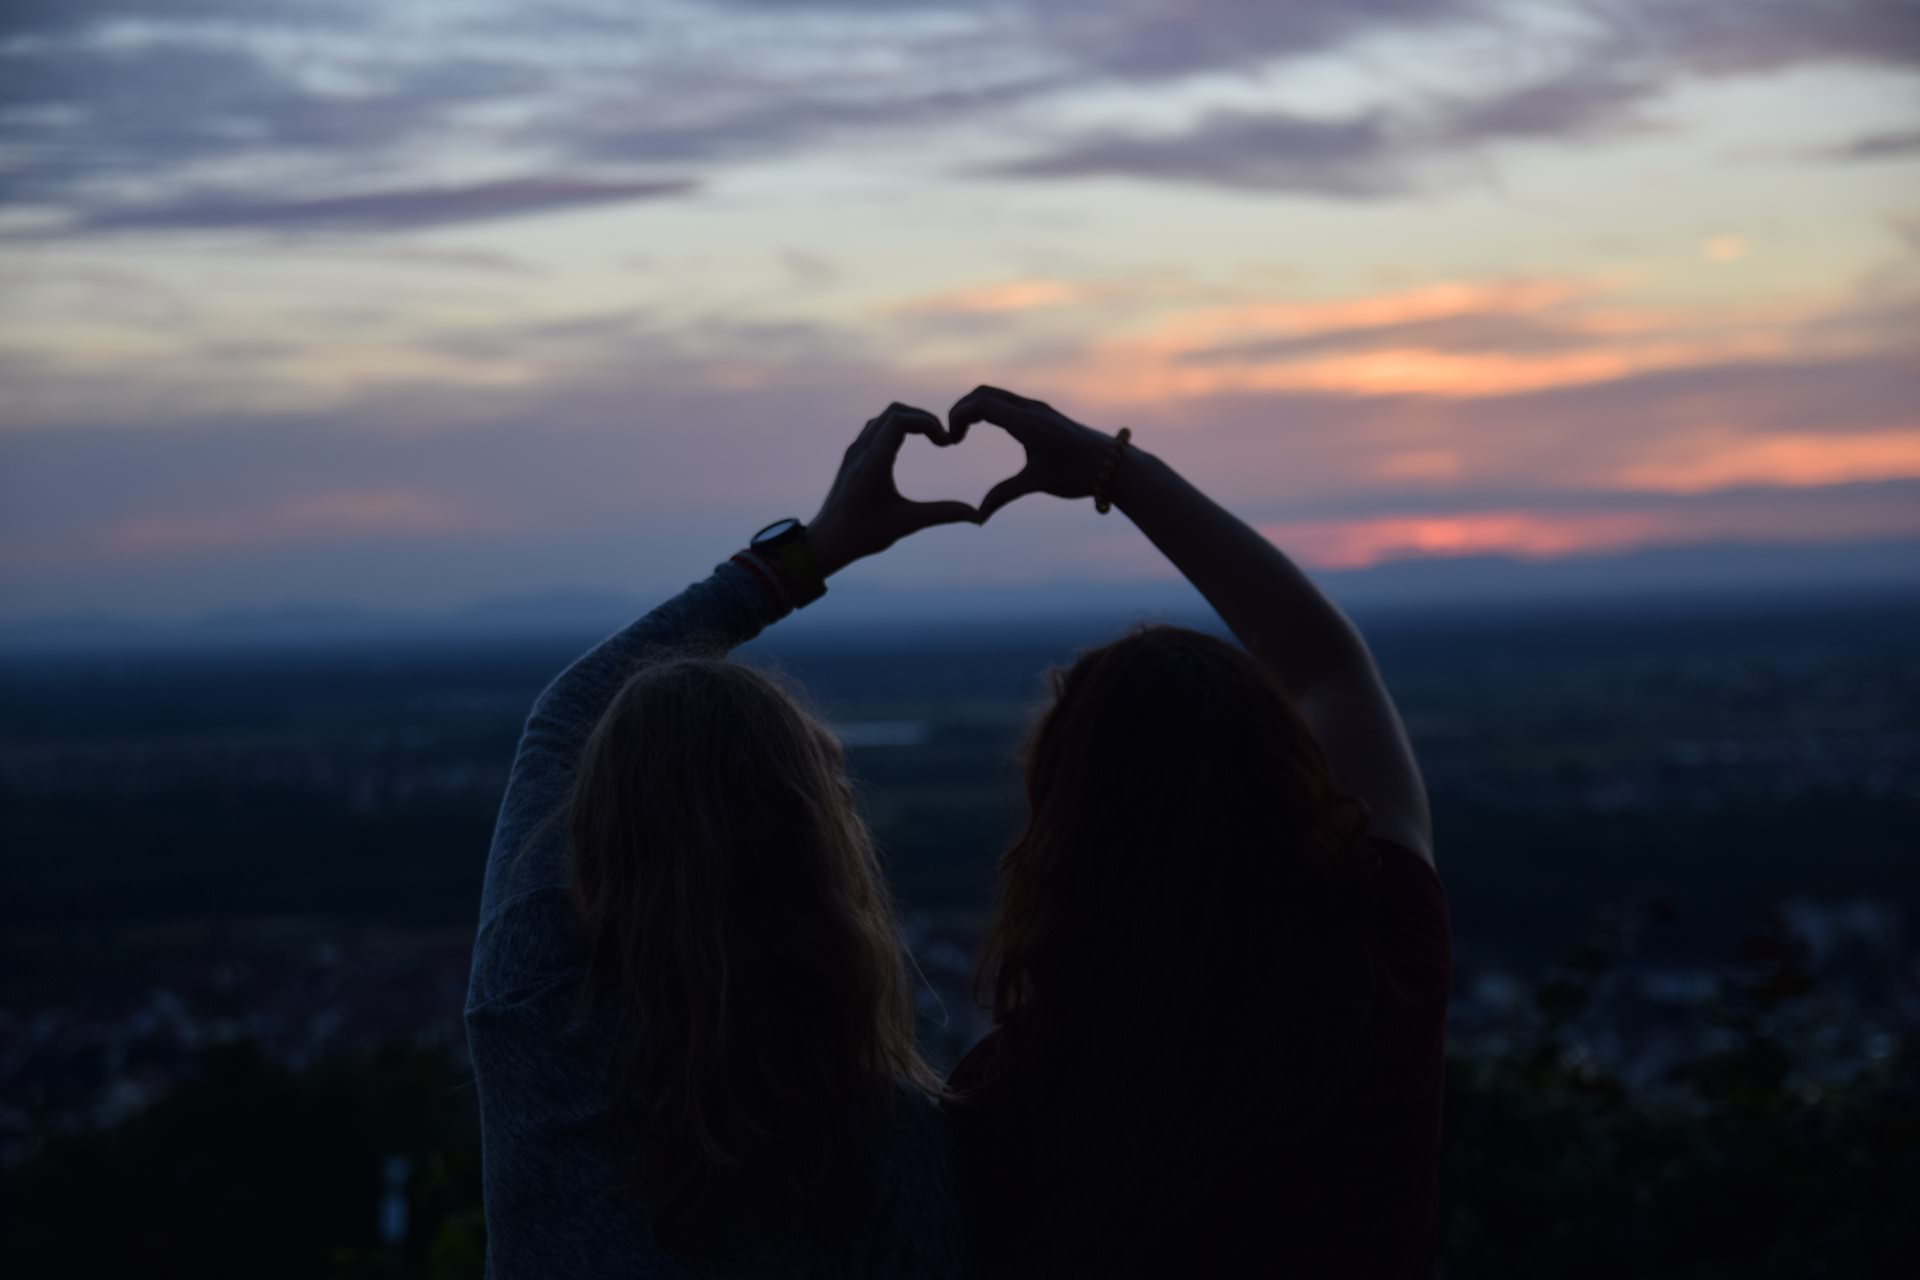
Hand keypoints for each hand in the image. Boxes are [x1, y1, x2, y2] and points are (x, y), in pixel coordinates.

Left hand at [807, 402, 978, 574]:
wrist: (826, 541)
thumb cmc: (863, 534)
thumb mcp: (907, 523)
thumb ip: (943, 514)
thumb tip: (977, 516)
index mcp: (873, 462)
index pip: (900, 419)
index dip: (928, 422)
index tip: (945, 442)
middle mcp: (861, 450)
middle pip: (894, 410)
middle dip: (922, 418)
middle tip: (941, 438)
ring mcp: (854, 451)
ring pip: (884, 417)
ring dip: (909, 420)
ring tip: (929, 439)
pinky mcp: (852, 456)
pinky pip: (875, 427)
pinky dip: (896, 427)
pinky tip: (908, 447)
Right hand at [947, 385, 1115, 519]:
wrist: (1115, 465)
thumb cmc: (1079, 474)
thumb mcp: (1037, 483)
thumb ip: (1003, 495)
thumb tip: (977, 518)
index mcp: (1027, 422)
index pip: (981, 404)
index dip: (957, 417)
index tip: (951, 441)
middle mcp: (1031, 408)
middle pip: (983, 393)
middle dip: (961, 410)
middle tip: (951, 436)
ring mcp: (1038, 408)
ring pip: (995, 395)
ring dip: (974, 408)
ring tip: (962, 433)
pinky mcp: (1044, 413)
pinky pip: (1008, 401)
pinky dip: (988, 409)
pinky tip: (986, 429)